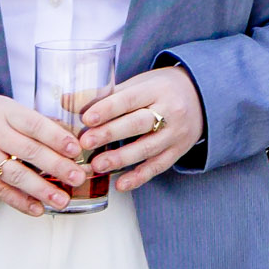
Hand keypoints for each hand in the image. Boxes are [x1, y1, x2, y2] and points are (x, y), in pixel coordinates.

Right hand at [0, 92, 91, 215]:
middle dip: (57, 166)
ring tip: (63, 200)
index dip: (57, 138)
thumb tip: (71, 136)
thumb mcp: (7, 109)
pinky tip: (38, 209)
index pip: (35, 125)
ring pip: (15, 175)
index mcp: (5, 112)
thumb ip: (37, 122)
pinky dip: (19, 202)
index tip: (77, 150)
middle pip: (29, 151)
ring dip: (41, 189)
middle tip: (78, 177)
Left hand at [69, 65, 205, 195]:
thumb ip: (106, 95)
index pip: (130, 99)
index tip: (86, 118)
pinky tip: (121, 184)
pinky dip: (139, 177)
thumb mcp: (138, 84)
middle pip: (139, 123)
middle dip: (111, 133)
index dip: (108, 109)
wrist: (203, 97)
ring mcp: (176, 134)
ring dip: (121, 158)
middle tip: (85, 143)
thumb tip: (66, 101)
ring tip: (97, 166)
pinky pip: (158, 166)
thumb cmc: (161, 89)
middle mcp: (170, 111)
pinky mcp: (178, 151)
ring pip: (148, 148)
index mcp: (156, 90)